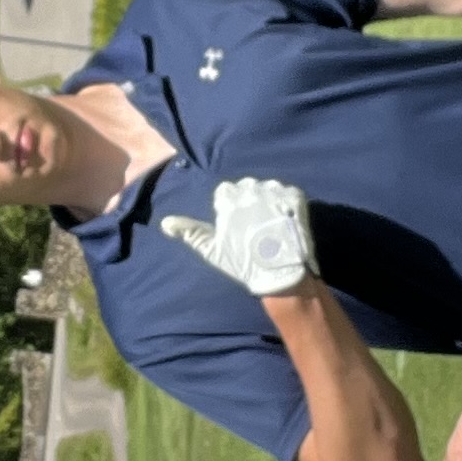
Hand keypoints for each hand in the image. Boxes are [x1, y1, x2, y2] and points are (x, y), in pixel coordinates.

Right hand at [161, 177, 316, 296]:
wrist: (281, 273)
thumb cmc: (243, 263)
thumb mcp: (211, 249)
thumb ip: (189, 232)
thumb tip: (165, 222)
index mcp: (228, 199)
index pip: (225, 192)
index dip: (230, 208)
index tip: (237, 226)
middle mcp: (250, 189)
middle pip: (247, 187)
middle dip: (249, 201)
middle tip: (255, 226)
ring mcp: (274, 191)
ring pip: (268, 188)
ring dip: (269, 200)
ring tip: (272, 224)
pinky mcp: (295, 196)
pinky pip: (289, 192)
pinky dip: (288, 204)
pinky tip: (286, 222)